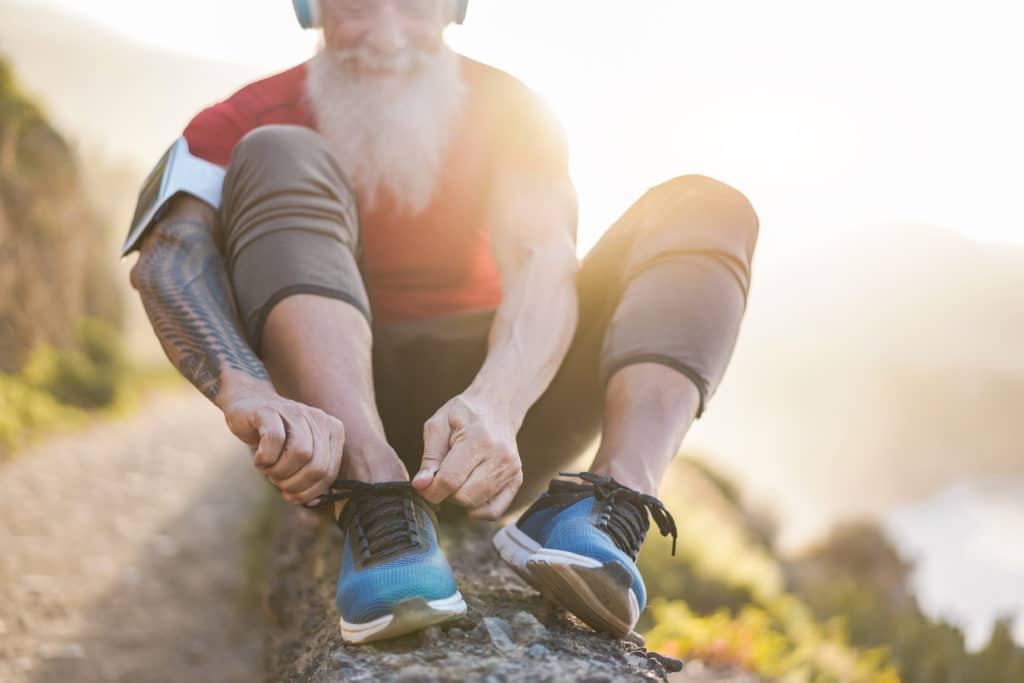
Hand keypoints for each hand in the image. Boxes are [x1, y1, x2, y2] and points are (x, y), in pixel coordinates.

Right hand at [222, 392, 344, 505]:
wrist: (249, 406)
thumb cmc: (276, 439)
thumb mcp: (299, 457)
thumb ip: (310, 476)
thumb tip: (314, 502)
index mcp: (332, 430)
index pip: (330, 472)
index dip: (310, 491)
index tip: (292, 495)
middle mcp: (318, 419)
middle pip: (316, 466)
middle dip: (294, 483)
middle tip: (277, 481)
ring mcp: (295, 412)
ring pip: (300, 453)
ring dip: (279, 471)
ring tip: (269, 469)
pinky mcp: (269, 411)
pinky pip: (274, 440)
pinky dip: (265, 458)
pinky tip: (260, 459)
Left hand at [412, 393, 522, 519]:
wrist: (496, 406)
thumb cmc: (463, 414)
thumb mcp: (438, 425)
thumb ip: (429, 457)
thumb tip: (421, 485)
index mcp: (478, 440)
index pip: (450, 480)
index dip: (430, 489)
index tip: (423, 485)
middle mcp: (499, 457)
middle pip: (463, 497)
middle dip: (445, 492)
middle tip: (443, 475)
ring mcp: (511, 470)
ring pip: (476, 505)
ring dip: (460, 498)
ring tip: (458, 477)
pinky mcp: (516, 480)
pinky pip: (493, 512)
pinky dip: (477, 509)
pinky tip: (470, 492)